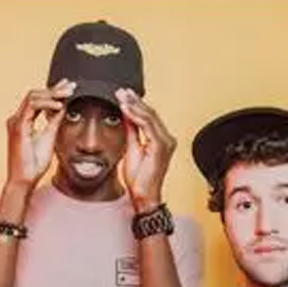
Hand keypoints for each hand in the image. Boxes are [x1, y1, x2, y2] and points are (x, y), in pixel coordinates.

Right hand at [5, 79, 75, 190]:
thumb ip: (54, 122)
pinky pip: (32, 106)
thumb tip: (63, 107)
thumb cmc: (33, 164)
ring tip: (68, 93)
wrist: (24, 180)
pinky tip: (59, 105)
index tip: (68, 87)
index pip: (38, 100)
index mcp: (23, 121)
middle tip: (71, 86)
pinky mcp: (18, 126)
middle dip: (54, 89)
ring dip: (52, 93)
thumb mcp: (49, 138)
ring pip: (33, 96)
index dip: (53, 91)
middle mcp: (17, 119)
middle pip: (35, 94)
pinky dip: (46, 103)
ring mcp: (16, 121)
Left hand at [114, 88, 176, 211]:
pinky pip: (148, 126)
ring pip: (150, 117)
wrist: (143, 196)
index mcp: (162, 139)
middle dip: (134, 100)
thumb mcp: (132, 149)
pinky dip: (136, 116)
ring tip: (121, 96)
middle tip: (120, 91)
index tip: (122, 95)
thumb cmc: (139, 178)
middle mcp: (167, 139)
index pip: (149, 116)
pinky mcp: (160, 147)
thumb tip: (126, 115)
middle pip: (150, 113)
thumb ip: (132, 131)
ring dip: (134, 105)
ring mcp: (166, 143)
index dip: (136, 104)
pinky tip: (125, 109)